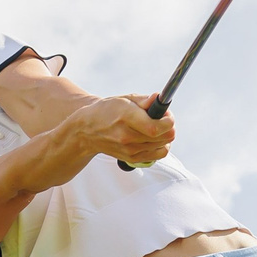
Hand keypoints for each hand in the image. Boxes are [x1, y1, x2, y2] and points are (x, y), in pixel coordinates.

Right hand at [56, 93, 172, 166]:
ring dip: (165, 135)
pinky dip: (161, 146)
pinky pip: (158, 154)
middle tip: (162, 118)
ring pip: (164, 146)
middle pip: (164, 137)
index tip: (167, 115)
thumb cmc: (107, 111)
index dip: (169, 121)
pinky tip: (153, 138)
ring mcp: (129, 150)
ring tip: (155, 127)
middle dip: (169, 126)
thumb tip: (159, 99)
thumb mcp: (124, 99)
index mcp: (126, 118)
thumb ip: (144, 100)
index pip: (156, 127)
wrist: (87, 131)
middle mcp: (127, 136)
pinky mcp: (131, 158)